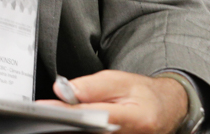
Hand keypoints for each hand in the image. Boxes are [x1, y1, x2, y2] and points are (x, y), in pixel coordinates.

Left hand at [46, 70, 188, 133]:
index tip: (45, 107)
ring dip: (70, 129)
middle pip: (91, 133)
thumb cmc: (144, 93)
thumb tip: (64, 91)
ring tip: (51, 118)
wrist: (168, 108)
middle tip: (42, 114)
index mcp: (137, 119)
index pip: (96, 117)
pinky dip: (80, 131)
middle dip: (66, 124)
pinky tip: (66, 124)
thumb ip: (91, 86)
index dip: (68, 113)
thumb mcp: (120, 80)